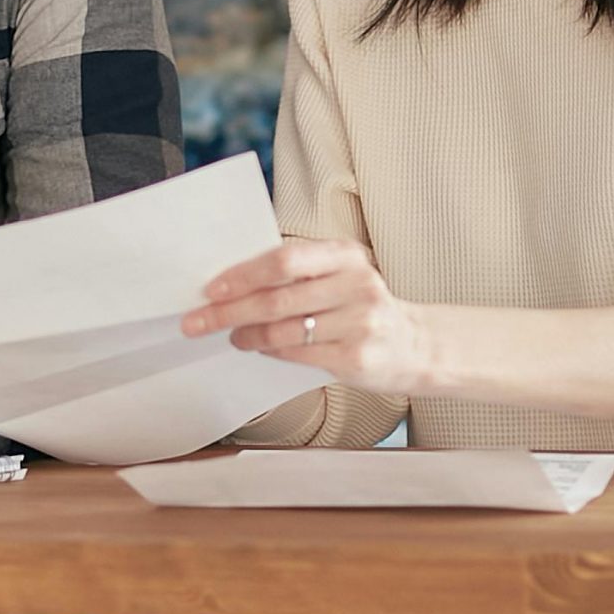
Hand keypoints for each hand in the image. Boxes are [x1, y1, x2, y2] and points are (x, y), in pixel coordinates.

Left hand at [182, 239, 439, 393]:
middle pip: (277, 297)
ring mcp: (360, 322)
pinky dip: (270, 350)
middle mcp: (357, 285)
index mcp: (347, 256)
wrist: (415, 346)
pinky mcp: (356, 357)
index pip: (285, 259)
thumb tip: (233, 283)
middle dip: (229, 311)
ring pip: (283, 329)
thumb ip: (298, 274)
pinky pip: (297, 353)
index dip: (243, 274)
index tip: (210, 289)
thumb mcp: (340, 277)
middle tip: (198, 321)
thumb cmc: (362, 308)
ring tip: (232, 335)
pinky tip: (259, 347)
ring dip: (246, 334)